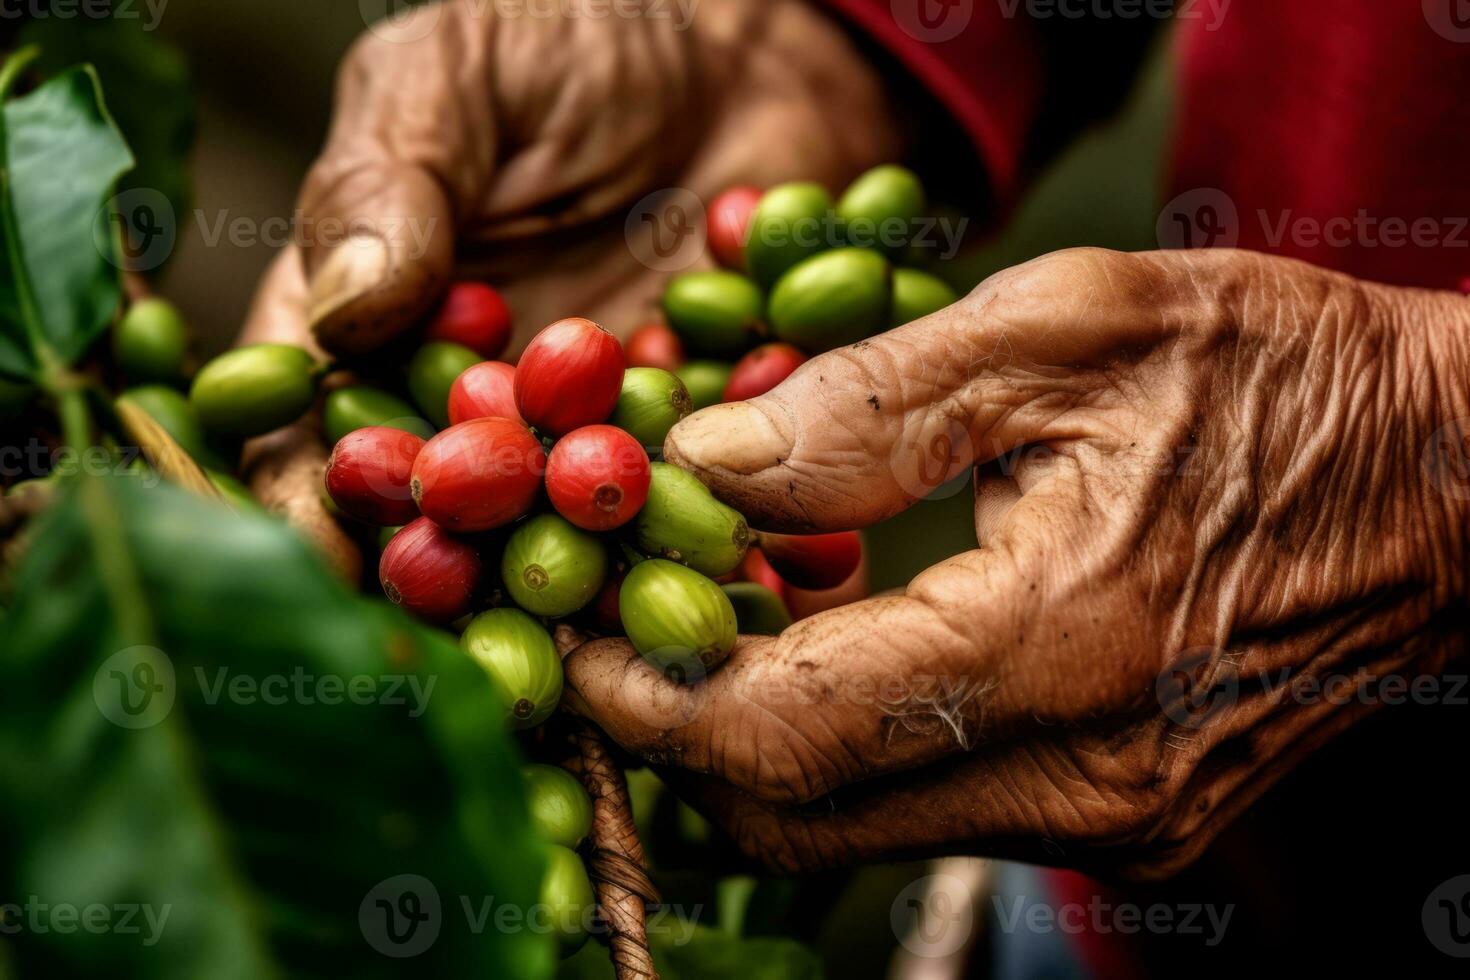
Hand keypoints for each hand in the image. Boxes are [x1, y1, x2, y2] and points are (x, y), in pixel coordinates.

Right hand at [235, 0, 899, 567]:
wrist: (747, 45)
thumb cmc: (577, 35)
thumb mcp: (461, 76)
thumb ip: (395, 179)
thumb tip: (345, 309)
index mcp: (379, 329)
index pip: (319, 432)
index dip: (316, 498)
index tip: (330, 553)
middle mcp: (477, 408)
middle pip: (451, 524)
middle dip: (469, 585)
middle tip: (493, 643)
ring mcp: (593, 437)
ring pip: (584, 542)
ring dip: (607, 592)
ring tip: (634, 631)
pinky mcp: (703, 440)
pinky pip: (715, 507)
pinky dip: (741, 542)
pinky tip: (771, 574)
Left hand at [566, 247, 1469, 879]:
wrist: (1456, 480)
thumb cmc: (1283, 380)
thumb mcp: (1076, 329)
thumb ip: (875, 406)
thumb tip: (707, 467)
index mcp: (1060, 646)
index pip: (779, 729)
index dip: (640, 694)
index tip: (556, 636)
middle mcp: (1083, 779)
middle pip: (792, 816)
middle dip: (669, 734)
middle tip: (605, 631)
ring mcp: (1113, 823)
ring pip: (851, 830)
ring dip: (747, 745)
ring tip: (700, 627)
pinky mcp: (1130, 824)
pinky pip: (929, 813)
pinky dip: (841, 749)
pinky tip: (823, 649)